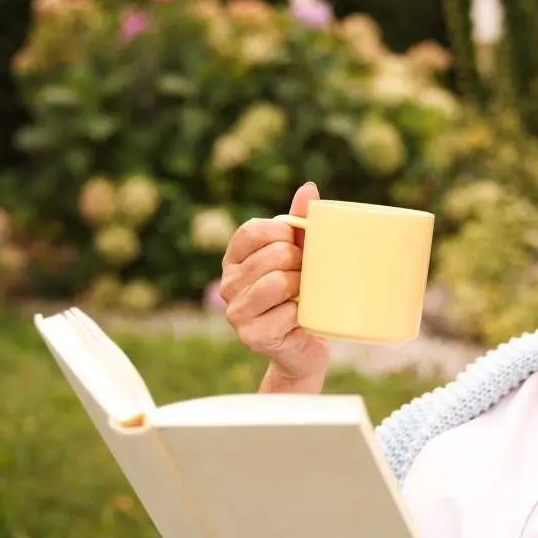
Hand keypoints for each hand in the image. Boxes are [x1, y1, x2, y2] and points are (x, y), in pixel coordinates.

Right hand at [219, 182, 329, 391]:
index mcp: (234, 260)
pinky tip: (300, 318)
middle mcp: (228, 285)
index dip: (281, 232)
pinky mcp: (251, 336)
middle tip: (307, 276)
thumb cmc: (302, 295)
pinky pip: (286, 312)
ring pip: (277, 282)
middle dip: (300, 262)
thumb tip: (309, 187)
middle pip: (272, 255)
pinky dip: (301, 313)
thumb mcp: (300, 255)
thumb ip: (300, 222)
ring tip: (304, 294)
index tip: (297, 243)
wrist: (304, 349)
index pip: (251, 231)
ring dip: (301, 286)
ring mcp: (236, 313)